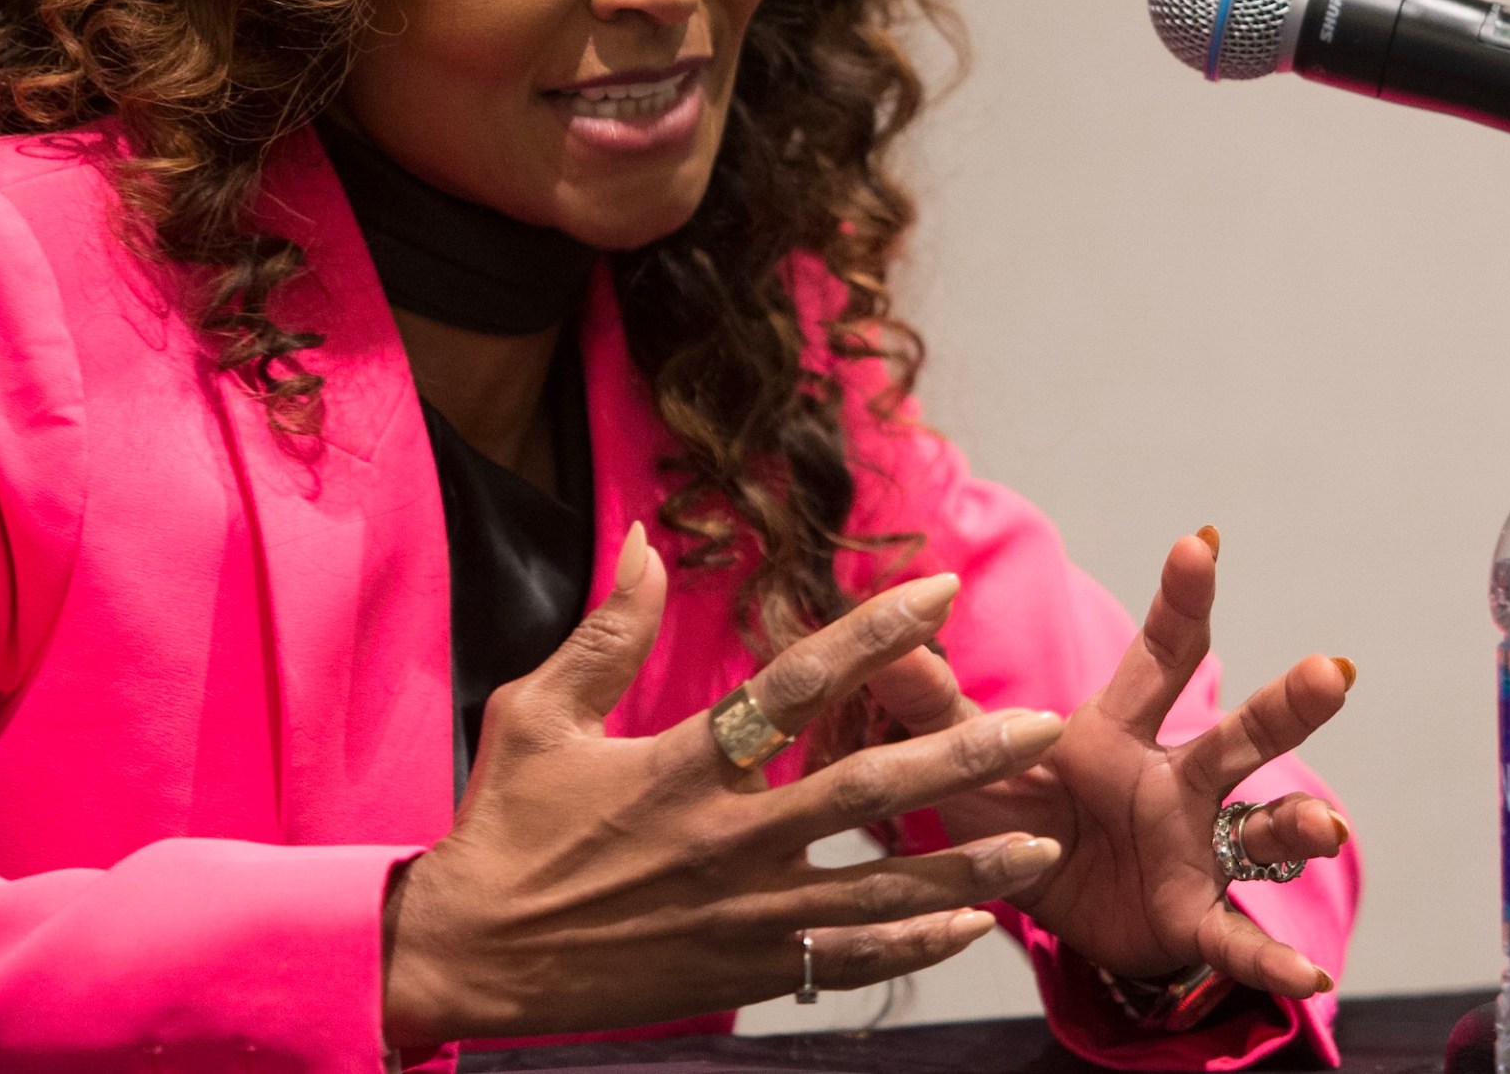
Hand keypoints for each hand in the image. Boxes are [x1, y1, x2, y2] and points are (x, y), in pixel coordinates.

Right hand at [381, 527, 1072, 1042]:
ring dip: (967, 864)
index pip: (797, 685)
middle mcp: (724, 837)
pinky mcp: (738, 970)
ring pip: (878, 886)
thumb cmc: (503, 828)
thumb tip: (640, 539)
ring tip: (1043, 840)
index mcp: (682, 763)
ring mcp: (739, 913)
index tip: (940, 590)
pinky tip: (971, 927)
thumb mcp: (538, 713)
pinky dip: (910, 944)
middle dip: (964, 755)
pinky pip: (843, 961)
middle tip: (1043, 727)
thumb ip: (606, 630)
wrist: (467, 957)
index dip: (874, 634)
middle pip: (868, 790)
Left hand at [867, 527, 1353, 997]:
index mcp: (1117, 732)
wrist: (1047, 906)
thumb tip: (891, 636)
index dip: (1180, 601)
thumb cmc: (1018, 813)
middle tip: (1333, 670)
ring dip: (1298, 824)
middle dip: (1286, 705)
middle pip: (1235, 736)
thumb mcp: (972, 762)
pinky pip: (1236, 936)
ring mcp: (1194, 847)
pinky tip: (1309, 974)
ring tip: (1328, 828)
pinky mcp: (1192, 916)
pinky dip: (1271, 956)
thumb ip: (934, 703)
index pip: (1157, 657)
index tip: (1201, 542)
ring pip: (1258, 826)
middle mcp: (1173, 779)